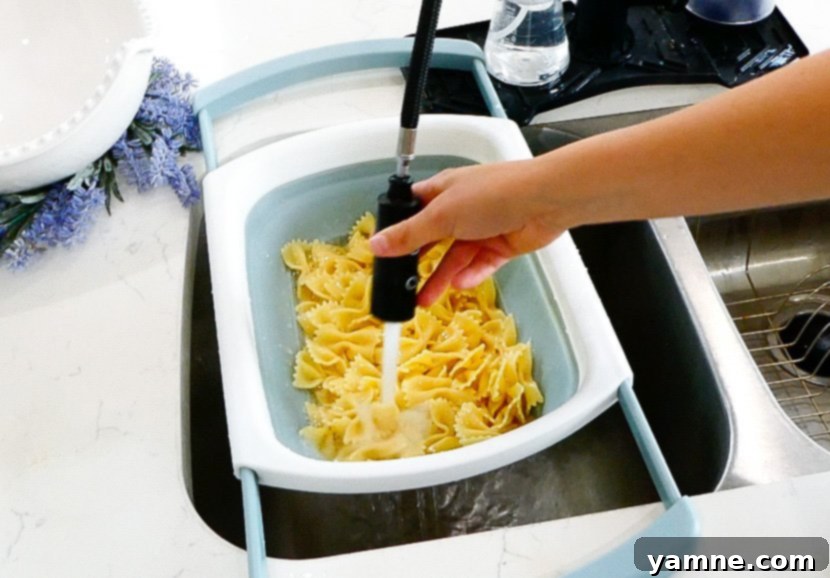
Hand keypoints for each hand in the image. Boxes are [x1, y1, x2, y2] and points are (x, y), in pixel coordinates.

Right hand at [369, 159, 566, 305]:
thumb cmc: (492, 194)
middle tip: (401, 285)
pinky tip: (460, 284)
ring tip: (423, 300)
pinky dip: (471, 275)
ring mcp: (482, 227)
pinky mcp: (501, 245)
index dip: (398, 230)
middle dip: (418, 262)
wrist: (545, 201)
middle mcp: (461, 208)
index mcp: (442, 190)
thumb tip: (375, 244)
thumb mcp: (441, 215)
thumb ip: (408, 234)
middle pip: (432, 239)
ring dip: (441, 277)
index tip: (384, 253)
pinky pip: (480, 265)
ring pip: (454, 257)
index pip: (412, 210)